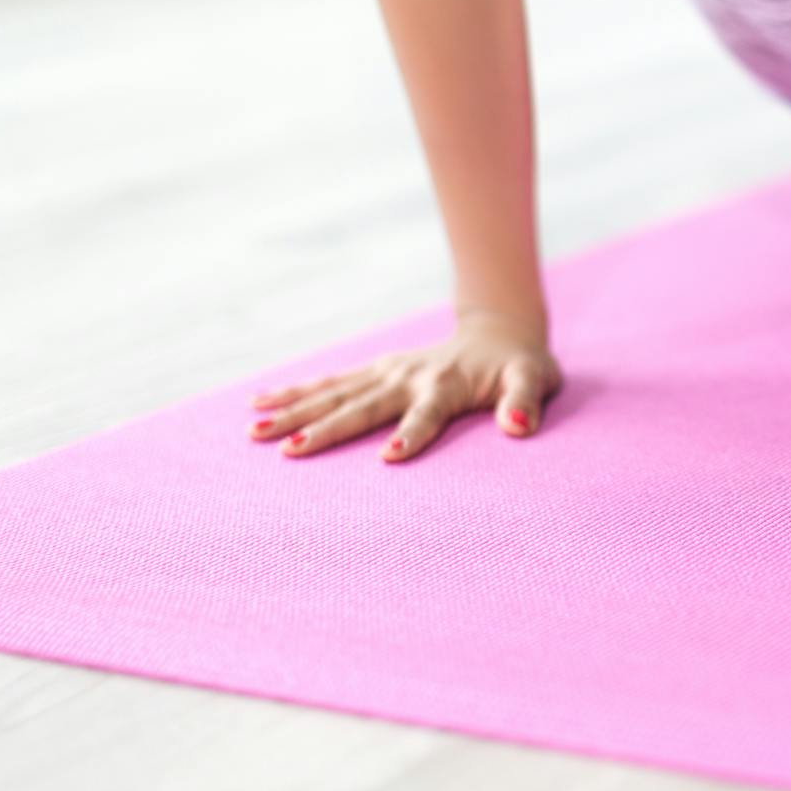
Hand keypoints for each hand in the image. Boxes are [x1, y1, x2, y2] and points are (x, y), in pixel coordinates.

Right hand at [246, 310, 561, 460]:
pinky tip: (259, 404)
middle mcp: (408, 377)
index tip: (389, 457)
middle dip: (326, 428)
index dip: (411, 434)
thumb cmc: (521, 367)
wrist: (500, 333)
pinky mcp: (374, 371)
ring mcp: (386, 372)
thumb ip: (526, 402)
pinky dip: (295, 392)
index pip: (426, 415)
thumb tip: (519, 427)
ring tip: (255, 431)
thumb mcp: (535, 381)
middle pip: (362, 406)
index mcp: (446, 386)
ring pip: (334, 393)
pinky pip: (329, 382)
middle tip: (289, 451)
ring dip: (295, 412)